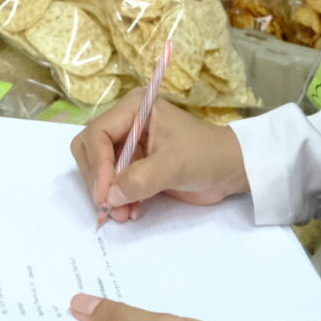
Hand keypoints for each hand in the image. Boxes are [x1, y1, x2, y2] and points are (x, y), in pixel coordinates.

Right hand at [70, 95, 248, 222]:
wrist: (230, 170)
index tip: (104, 194)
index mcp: (135, 107)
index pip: (98, 133)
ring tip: (123, 214)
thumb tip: (110, 196)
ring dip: (106, 193)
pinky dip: (117, 197)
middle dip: (98, 180)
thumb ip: (140, 179)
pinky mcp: (134, 163)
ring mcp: (129, 143)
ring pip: (98, 168)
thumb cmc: (206, 157)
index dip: (97, 165)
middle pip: (91, 149)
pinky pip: (112, 181)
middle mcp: (126, 121)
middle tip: (110, 207)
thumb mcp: (174, 166)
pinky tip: (131, 211)